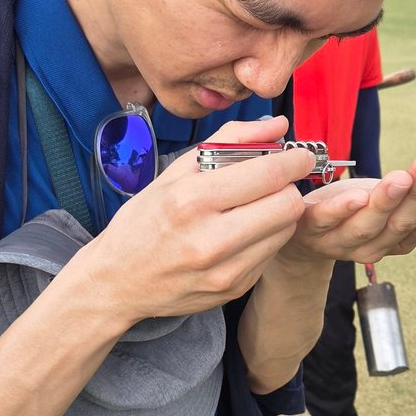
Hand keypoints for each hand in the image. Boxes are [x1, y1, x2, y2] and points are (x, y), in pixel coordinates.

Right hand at [88, 117, 314, 325]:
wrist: (118, 281)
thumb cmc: (145, 221)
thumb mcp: (176, 172)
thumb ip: (230, 141)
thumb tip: (278, 126)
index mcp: (192, 200)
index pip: (270, 175)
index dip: (294, 161)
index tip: (297, 156)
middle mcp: (210, 239)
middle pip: (288, 205)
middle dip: (288, 186)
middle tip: (274, 182)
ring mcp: (225, 270)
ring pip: (286, 230)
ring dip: (279, 212)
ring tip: (254, 206)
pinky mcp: (234, 289)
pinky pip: (271, 253)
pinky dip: (265, 237)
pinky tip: (241, 232)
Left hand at [281, 154, 415, 264]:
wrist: (300, 232)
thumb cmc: (354, 210)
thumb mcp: (394, 202)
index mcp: (395, 241)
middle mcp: (370, 247)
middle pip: (398, 223)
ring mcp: (338, 241)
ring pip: (366, 225)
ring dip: (385, 201)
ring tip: (401, 177)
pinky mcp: (309, 228)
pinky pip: (326, 222)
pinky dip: (341, 209)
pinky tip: (357, 193)